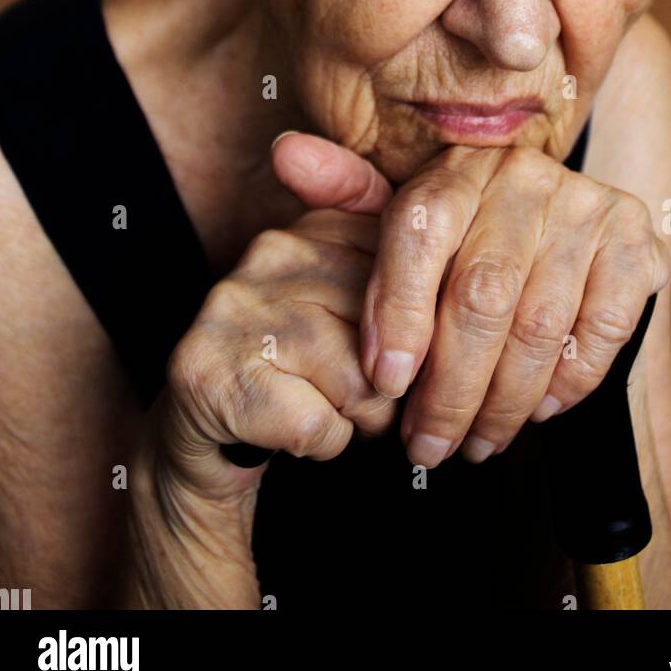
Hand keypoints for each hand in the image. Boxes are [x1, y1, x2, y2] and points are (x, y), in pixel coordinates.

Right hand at [156, 206, 395, 501]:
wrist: (202, 431)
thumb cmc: (295, 367)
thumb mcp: (350, 304)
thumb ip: (400, 264)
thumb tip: (468, 254)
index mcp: (313, 227)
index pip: (412, 271)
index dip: (418, 333)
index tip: (391, 350)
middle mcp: (270, 253)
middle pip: (394, 329)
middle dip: (392, 381)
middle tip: (352, 388)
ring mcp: (235, 309)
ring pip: (362, 381)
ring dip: (359, 418)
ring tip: (321, 405)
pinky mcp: (212, 372)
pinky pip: (318, 424)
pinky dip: (322, 444)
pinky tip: (290, 428)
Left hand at [273, 133, 669, 470]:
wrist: (564, 242)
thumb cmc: (465, 243)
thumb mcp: (402, 222)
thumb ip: (345, 197)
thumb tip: (287, 154)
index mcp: (459, 167)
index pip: (418, 232)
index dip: (398, 314)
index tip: (385, 384)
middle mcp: (525, 175)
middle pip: (480, 293)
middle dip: (449, 387)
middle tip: (426, 445)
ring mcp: (588, 206)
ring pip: (539, 322)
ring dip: (503, 401)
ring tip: (475, 442)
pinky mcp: (638, 242)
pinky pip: (601, 329)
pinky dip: (569, 382)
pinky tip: (539, 410)